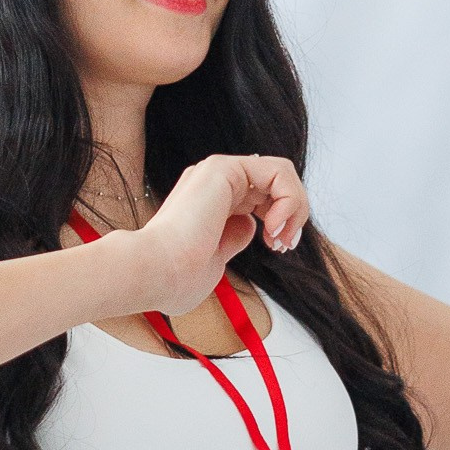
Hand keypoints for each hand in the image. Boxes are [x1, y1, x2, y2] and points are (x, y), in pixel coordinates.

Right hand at [116, 155, 308, 319]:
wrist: (155, 274)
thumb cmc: (175, 279)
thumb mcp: (217, 260)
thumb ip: (233, 240)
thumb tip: (250, 228)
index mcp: (212, 203)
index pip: (263, 197)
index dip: (282, 221)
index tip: (278, 249)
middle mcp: (214, 184)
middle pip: (276, 183)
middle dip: (293, 214)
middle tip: (285, 244)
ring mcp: (218, 174)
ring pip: (281, 173)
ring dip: (294, 207)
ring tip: (281, 237)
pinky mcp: (223, 169)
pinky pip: (278, 171)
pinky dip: (288, 199)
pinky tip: (273, 226)